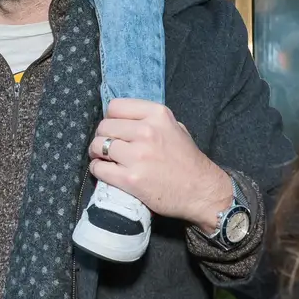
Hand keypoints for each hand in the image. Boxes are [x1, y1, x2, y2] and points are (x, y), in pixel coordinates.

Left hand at [89, 99, 229, 232]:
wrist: (201, 191)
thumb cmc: (187, 160)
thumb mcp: (176, 127)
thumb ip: (151, 119)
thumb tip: (122, 119)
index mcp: (157, 115)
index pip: (116, 107)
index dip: (111, 118)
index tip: (114, 129)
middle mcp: (147, 131)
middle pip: (104, 126)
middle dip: (102, 137)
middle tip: (108, 147)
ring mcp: (137, 156)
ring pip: (98, 146)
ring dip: (97, 154)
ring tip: (106, 159)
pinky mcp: (130, 179)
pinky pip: (99, 169)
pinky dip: (98, 170)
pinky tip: (106, 172)